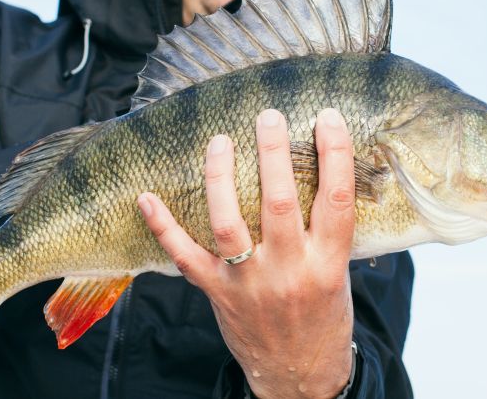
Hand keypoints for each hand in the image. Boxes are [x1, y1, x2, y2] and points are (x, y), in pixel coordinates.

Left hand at [137, 108, 355, 398]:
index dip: (335, 155)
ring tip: (219, 141)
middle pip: (279, 203)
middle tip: (268, 114)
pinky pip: (184, 257)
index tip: (326, 117)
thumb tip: (325, 164)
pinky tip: (147, 196)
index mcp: (328, 264)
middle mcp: (289, 272)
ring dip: (220, 178)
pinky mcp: (218, 294)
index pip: (337, 201)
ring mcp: (249, 284)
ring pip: (228, 223)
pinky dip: (163, 226)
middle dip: (273, 153)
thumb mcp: (340, 272)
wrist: (299, 374)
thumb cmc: (323, 314)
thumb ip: (328, 228)